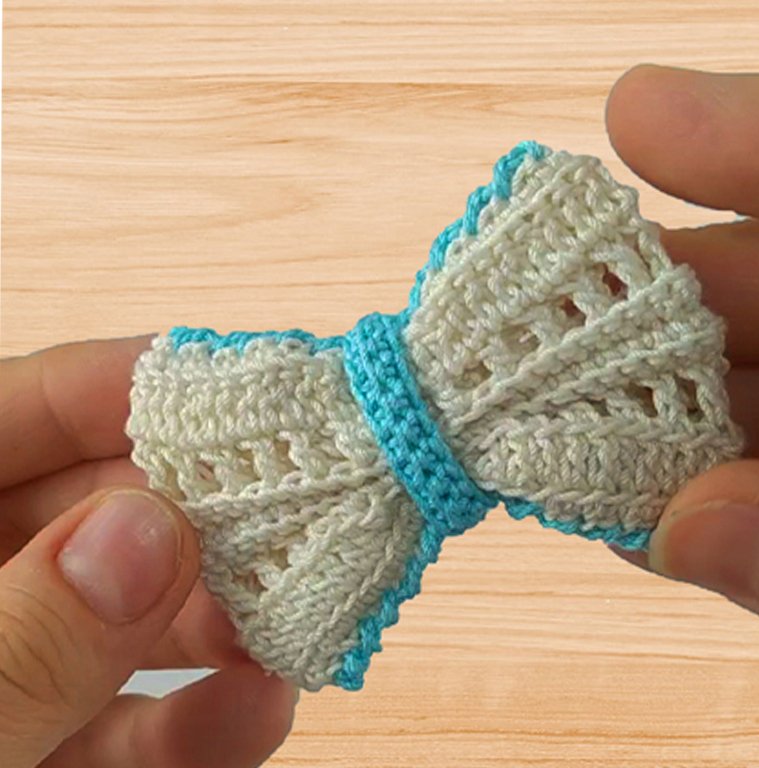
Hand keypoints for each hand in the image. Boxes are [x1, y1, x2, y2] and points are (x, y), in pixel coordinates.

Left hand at [0, 338, 296, 766]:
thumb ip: (23, 639)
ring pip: (127, 620)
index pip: (18, 413)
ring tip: (302, 609)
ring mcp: (10, 674)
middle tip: (310, 501)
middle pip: (97, 513)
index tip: (245, 382)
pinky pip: (126, 725)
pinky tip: (259, 706)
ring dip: (223, 617)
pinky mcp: (42, 756)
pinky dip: (199, 717)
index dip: (126, 384)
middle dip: (205, 510)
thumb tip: (152, 531)